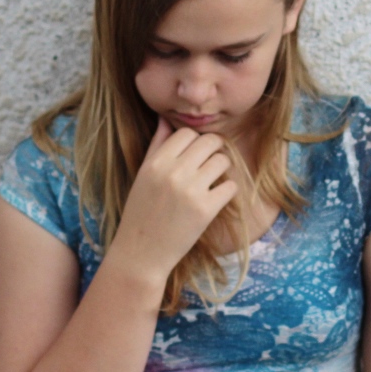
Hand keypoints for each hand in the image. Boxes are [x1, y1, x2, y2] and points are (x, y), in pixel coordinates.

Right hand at [113, 119, 239, 279]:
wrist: (141, 252)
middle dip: (213, 150)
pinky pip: (230, 186)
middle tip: (209, 164)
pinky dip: (226, 191)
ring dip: (221, 169)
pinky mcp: (205, 209)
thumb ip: (157, 145)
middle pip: (209, 141)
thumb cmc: (141, 212)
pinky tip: (216, 198)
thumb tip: (165, 118)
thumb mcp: (143, 175)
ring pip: (222, 161)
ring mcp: (190, 190)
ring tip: (211, 181)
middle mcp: (173, 172)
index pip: (187, 132)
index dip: (194, 141)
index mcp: (156, 162)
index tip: (194, 154)